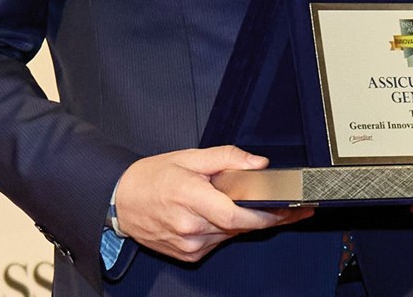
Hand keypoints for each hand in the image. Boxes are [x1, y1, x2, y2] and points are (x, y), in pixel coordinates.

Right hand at [113, 146, 313, 262]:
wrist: (119, 201)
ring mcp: (189, 244)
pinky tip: (225, 215)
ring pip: (231, 234)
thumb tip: (258, 164)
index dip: (265, 214)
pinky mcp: (188, 255)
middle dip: (266, 216)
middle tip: (292, 208)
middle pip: (239, 225)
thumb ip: (227, 158)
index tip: (287, 209)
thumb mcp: (189, 157)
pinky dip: (227, 228)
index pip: (235, 214)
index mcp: (189, 198)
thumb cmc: (152, 177)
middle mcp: (190, 227)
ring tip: (257, 205)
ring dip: (245, 221)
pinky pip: (218, 242)